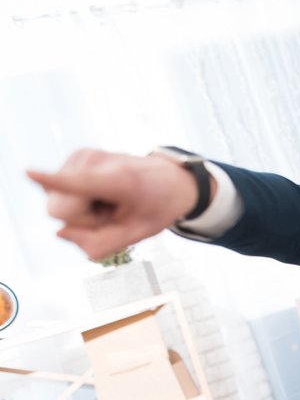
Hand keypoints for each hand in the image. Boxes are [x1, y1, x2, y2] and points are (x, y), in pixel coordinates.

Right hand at [27, 148, 201, 259]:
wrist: (171, 179)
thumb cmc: (156, 207)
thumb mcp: (137, 234)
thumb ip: (100, 243)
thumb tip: (60, 233)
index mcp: (119, 180)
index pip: (79, 183)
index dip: (52, 180)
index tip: (29, 173)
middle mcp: (95, 162)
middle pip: (60, 210)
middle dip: (82, 220)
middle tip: (113, 212)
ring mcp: (82, 156)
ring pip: (57, 202)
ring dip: (83, 210)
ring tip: (111, 201)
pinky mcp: (76, 157)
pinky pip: (60, 192)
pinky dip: (81, 199)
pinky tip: (104, 194)